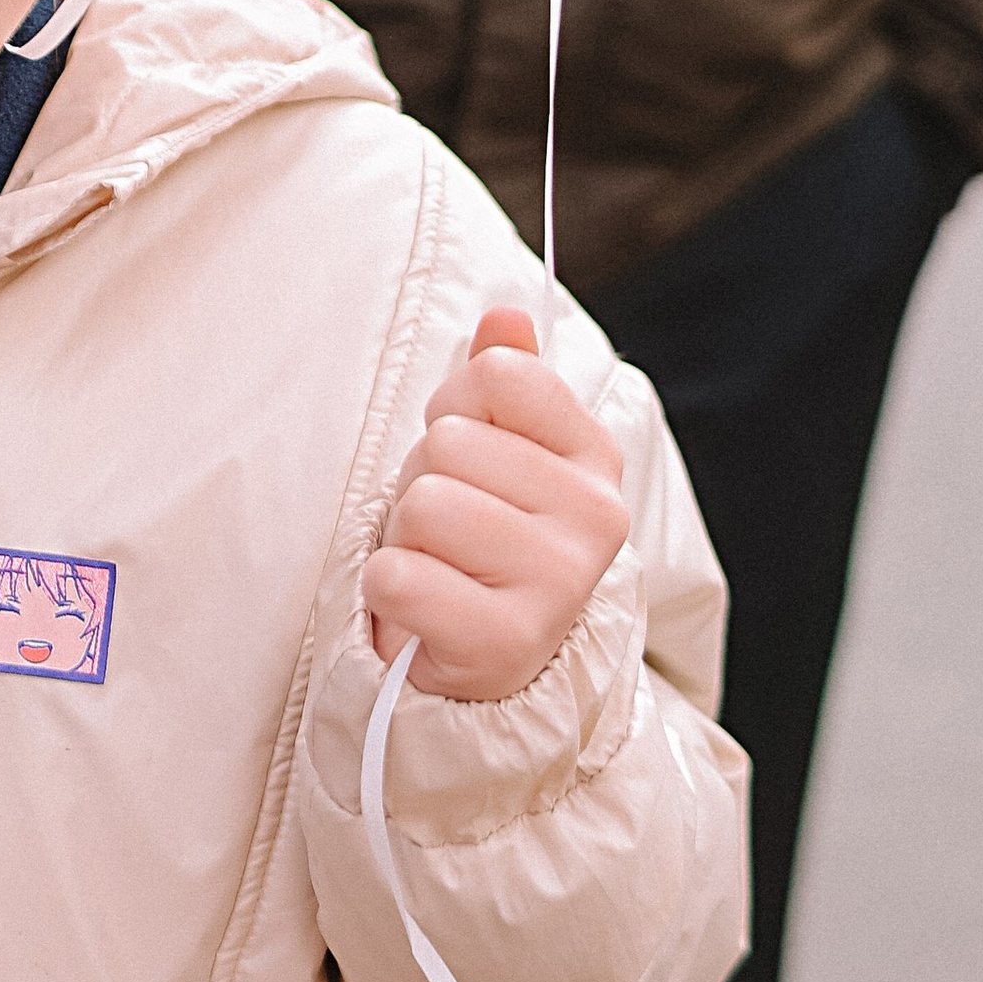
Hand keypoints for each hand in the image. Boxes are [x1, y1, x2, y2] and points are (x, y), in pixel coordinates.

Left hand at [363, 307, 627, 701]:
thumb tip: (505, 314)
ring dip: (405, 537)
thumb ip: (504, 379)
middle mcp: (594, 517)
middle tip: (448, 531)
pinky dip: (388, 589)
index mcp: (593, 456)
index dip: (456, 408)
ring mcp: (557, 583)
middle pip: (448, 443)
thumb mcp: (501, 453)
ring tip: (439, 566)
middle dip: (423, 481)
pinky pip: (398, 576)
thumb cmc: (481, 542)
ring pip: (423, 506)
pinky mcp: (504, 642)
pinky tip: (423, 608)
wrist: (485, 667)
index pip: (499, 376)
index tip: (468, 457)